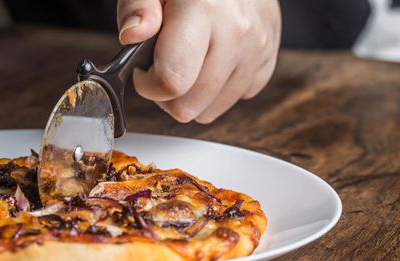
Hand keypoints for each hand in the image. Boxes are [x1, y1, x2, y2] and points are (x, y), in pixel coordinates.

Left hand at [117, 0, 280, 123]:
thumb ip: (136, 6)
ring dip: (191, 95)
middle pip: (190, 106)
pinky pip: (235, 99)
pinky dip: (218, 90)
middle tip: (162, 67)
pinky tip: (210, 61)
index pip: (172, 80)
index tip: (142, 70)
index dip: (148, 84)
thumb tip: (132, 35)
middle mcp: (236, 33)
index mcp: (203, 11)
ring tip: (187, 63)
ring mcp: (257, 49)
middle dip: (166, 96)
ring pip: (211, 111)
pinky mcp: (267, 60)